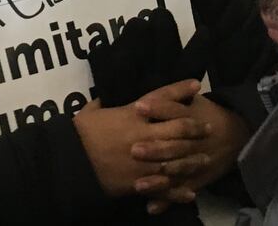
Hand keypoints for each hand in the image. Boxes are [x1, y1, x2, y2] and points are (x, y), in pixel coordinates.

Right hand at [73, 90, 209, 197]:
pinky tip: (191, 192)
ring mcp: (143, 161)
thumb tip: (104, 96)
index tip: (197, 86)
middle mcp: (143, 135)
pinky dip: (178, 191)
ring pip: (177, 159)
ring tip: (205, 158)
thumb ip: (102, 103)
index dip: (181, 90)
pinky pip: (163, 188)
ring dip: (193, 159)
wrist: (69, 162)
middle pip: (178, 129)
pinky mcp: (138, 182)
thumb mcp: (90, 111)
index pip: (162, 98)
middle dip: (196, 128)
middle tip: (208, 128)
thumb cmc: (78, 134)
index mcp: (131, 114)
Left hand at [130, 83, 249, 212]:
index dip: (157, 108)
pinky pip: (182, 190)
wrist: (239, 136)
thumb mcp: (196, 102)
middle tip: (134, 150)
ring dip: (158, 179)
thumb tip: (153, 92)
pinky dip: (167, 200)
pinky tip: (151, 206)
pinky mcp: (197, 179)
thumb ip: (177, 94)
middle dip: (155, 148)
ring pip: (177, 171)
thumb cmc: (209, 115)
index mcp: (191, 118)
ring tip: (139, 184)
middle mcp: (193, 142)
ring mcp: (196, 162)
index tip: (138, 107)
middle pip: (174, 145)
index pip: (173, 110)